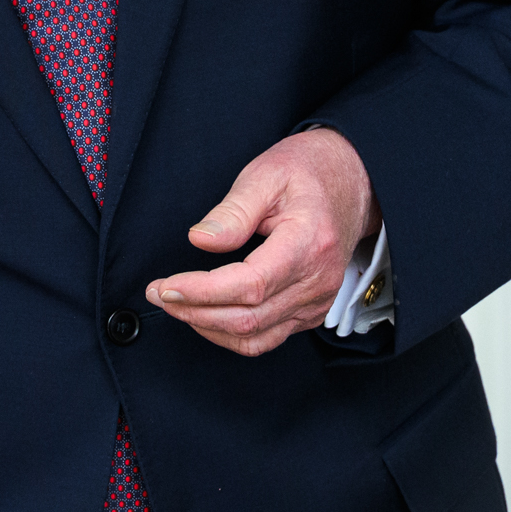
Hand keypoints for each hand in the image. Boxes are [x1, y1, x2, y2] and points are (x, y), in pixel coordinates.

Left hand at [146, 129, 381, 356]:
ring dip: (207, 327)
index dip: (202, 292)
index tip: (165, 286)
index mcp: (309, 244)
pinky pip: (266, 337)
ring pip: (255, 337)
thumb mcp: (266, 175)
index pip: (250, 285)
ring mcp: (317, 302)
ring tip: (174, 304)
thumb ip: (233, 210)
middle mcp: (318, 282)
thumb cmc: (307, 174)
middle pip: (248, 318)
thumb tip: (199, 240)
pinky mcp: (311, 312)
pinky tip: (204, 313)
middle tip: (157, 292)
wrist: (353, 184)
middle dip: (193, 312)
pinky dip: (230, 332)